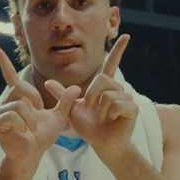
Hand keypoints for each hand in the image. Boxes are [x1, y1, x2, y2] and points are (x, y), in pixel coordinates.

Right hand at [0, 46, 78, 165]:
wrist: (32, 155)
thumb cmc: (41, 137)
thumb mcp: (58, 118)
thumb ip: (66, 102)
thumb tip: (77, 88)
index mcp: (19, 98)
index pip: (10, 76)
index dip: (4, 62)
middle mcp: (7, 101)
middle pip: (20, 86)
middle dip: (35, 98)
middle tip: (39, 111)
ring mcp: (0, 112)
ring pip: (19, 103)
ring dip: (31, 117)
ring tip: (32, 127)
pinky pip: (13, 115)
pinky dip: (24, 123)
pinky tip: (25, 130)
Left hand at [66, 34, 137, 160]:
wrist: (102, 144)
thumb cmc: (89, 127)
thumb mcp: (71, 110)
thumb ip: (62, 95)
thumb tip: (48, 82)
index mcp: (105, 87)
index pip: (112, 64)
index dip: (118, 50)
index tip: (126, 36)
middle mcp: (117, 88)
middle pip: (102, 79)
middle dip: (91, 95)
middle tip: (89, 108)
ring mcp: (126, 98)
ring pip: (108, 94)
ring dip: (99, 109)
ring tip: (102, 118)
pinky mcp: (131, 108)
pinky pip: (116, 104)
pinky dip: (109, 114)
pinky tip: (111, 120)